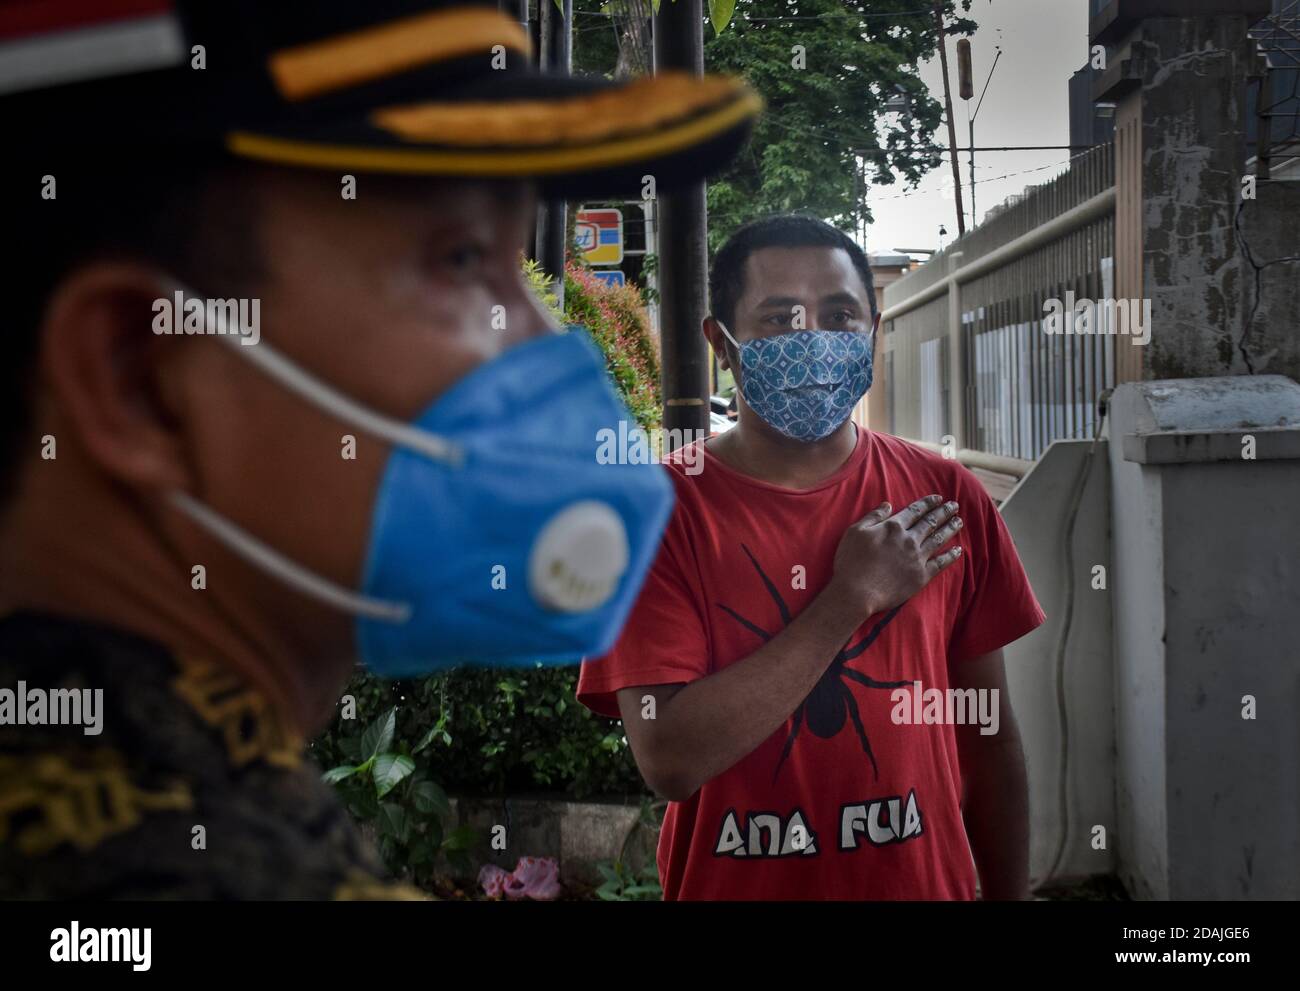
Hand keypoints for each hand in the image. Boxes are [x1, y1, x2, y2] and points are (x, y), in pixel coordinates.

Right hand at [825, 495, 963, 621]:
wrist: (856, 592)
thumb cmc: (851, 562)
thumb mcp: (855, 532)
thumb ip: (873, 517)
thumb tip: (888, 505)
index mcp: (893, 527)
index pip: (915, 511)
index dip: (928, 503)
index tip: (938, 498)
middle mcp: (908, 540)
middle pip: (930, 522)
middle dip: (944, 512)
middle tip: (955, 505)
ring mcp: (917, 558)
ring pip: (939, 539)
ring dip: (950, 528)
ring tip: (959, 521)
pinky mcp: (921, 576)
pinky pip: (941, 563)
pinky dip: (951, 556)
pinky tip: (958, 550)